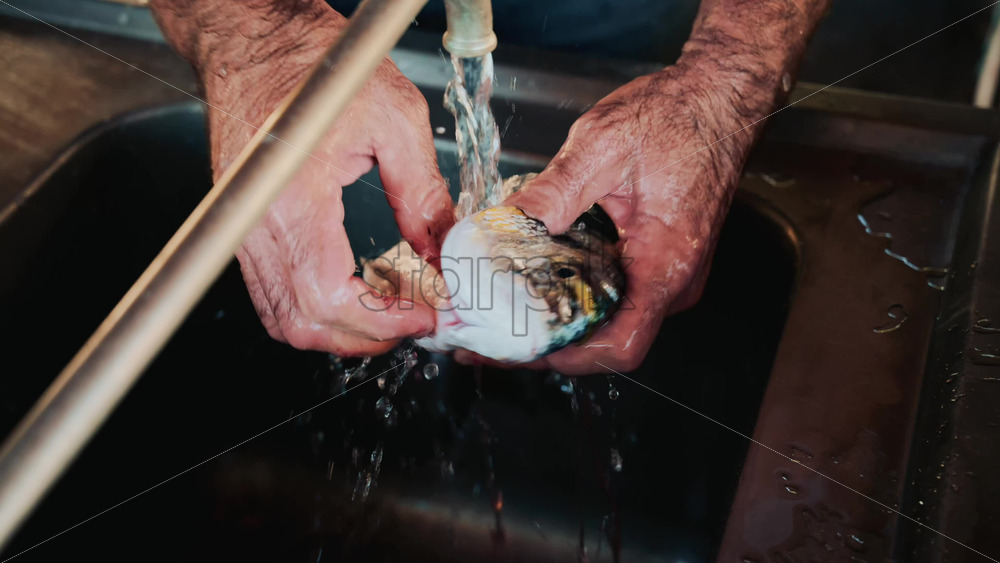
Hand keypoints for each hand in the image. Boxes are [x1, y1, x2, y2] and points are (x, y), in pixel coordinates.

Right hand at [153, 1, 452, 355]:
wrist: (257, 43)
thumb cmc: (318, 67)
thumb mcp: (395, 119)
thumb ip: (423, 194)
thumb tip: (445, 252)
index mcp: (293, 198)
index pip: (331, 295)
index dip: (384, 320)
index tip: (428, 316)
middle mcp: (256, 225)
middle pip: (305, 322)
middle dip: (369, 335)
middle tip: (420, 320)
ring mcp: (243, 232)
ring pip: (284, 318)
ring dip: (342, 329)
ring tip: (395, 311)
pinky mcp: (244, 231)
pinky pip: (273, 295)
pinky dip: (317, 309)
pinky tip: (360, 292)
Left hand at [485, 54, 784, 373]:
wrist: (717, 99)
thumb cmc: (676, 118)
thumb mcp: (603, 147)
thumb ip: (552, 192)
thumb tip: (502, 226)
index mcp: (666, 262)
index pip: (621, 345)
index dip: (569, 358)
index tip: (520, 349)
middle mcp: (673, 280)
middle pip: (608, 341)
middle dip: (547, 344)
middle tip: (492, 334)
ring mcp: (667, 274)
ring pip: (609, 320)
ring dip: (557, 321)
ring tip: (502, 313)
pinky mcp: (658, 261)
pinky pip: (615, 295)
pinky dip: (574, 296)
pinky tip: (535, 282)